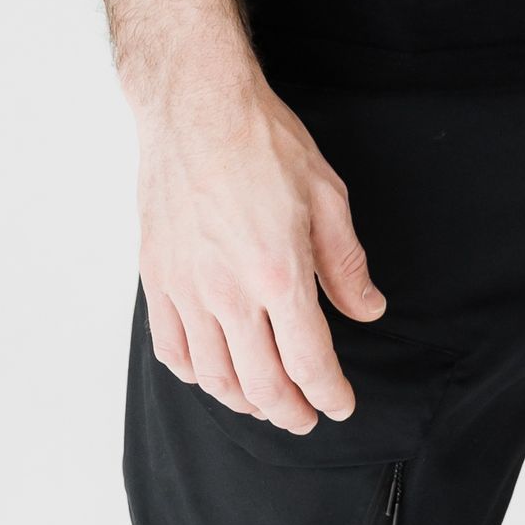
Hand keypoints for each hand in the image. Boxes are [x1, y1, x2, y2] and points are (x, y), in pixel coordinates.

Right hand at [135, 51, 384, 431]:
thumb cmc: (263, 141)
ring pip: (215, 377)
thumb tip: (367, 309)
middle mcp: (229, 293)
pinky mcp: (157, 280)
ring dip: (244, 401)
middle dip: (290, 410)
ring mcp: (187, 290)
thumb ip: (346, 263)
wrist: (197, 108)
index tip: (340, 405)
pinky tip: (213, 375)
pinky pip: (172, 350)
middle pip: (262, 382)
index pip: (309, 360)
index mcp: (279, 273)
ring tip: (266, 403)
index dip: (329, 393)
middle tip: (306, 417)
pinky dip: (195, 376)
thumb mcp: (326, 194)